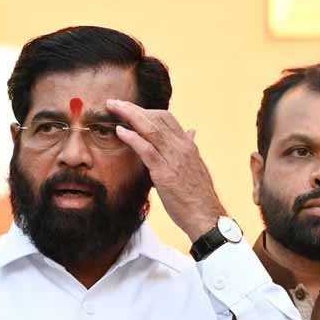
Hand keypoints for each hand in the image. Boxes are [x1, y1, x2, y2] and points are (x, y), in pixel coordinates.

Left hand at [106, 99, 224, 239]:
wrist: (206, 216)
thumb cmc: (199, 196)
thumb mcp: (196, 167)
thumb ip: (190, 148)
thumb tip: (192, 132)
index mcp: (188, 145)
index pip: (167, 118)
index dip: (147, 111)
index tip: (131, 109)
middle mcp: (182, 147)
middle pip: (156, 118)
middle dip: (134, 108)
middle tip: (115, 102)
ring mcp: (173, 159)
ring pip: (150, 128)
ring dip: (129, 115)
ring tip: (113, 107)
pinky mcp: (165, 173)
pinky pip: (146, 150)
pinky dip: (132, 138)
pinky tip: (120, 131)